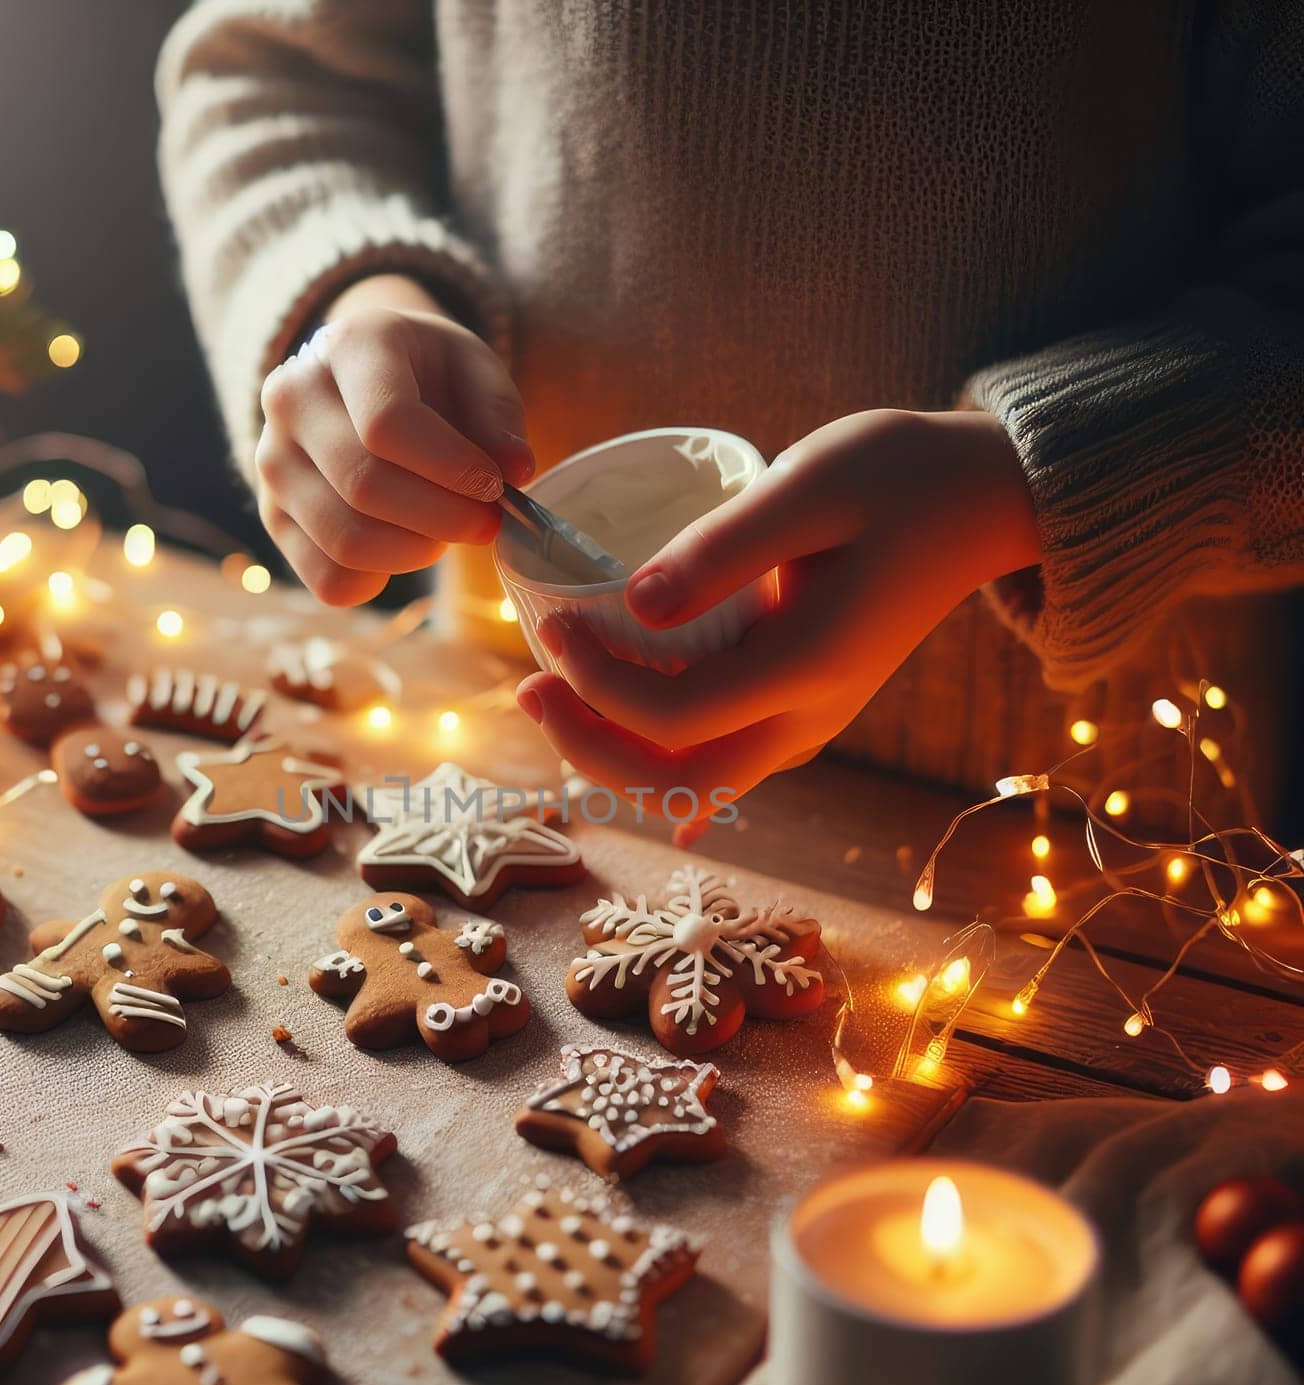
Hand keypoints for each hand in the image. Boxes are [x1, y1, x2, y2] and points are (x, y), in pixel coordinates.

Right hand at [255, 274, 533, 604]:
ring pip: (347, 541)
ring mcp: (271, 462)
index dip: (450, 467)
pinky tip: (404, 547)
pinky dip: (380, 580)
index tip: (493, 486)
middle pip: (365, 486)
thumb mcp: (473, 368)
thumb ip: (500, 415)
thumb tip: (515, 471)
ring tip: (446, 530)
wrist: (361, 378)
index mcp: (347, 347)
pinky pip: (328, 580)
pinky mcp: (273, 517)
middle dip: (444, 518)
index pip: (386, 424)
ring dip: (417, 552)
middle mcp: (291, 400)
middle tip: (485, 521)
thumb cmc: (427, 375)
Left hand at [516, 409, 1038, 843]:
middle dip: (590, 751)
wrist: (978, 502)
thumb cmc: (897, 477)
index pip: (676, 718)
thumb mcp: (808, 486)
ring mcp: (808, 722)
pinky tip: (608, 733)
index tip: (551, 627)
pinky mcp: (801, 707)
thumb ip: (723, 548)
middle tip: (529, 690)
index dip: (598, 686)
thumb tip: (634, 604)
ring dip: (615, 757)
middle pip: (678, 783)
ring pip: (694, 785)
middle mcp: (809, 717)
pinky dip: (654, 752)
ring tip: (552, 697)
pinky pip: (717, 760)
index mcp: (809, 666)